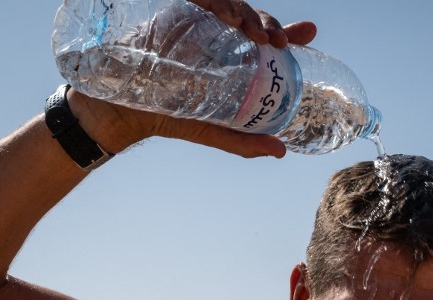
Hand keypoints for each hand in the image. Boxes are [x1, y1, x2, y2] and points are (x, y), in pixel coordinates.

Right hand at [70, 3, 316, 157]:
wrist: (123, 110)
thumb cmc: (169, 116)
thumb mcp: (213, 131)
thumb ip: (244, 141)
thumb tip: (281, 151)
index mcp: (230, 57)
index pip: (264, 38)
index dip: (289, 32)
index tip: (308, 33)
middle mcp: (217, 36)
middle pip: (252, 18)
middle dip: (271, 23)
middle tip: (280, 42)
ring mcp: (197, 23)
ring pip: (231, 4)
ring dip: (249, 13)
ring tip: (256, 34)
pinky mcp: (176, 14)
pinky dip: (218, 2)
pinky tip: (227, 17)